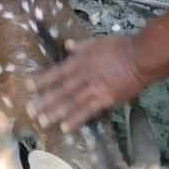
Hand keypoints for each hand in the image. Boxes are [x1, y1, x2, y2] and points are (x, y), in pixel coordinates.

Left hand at [27, 35, 146, 132]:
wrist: (139, 58)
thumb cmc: (119, 47)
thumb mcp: (96, 41)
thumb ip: (80, 46)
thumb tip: (67, 45)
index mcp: (80, 61)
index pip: (57, 72)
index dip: (42, 80)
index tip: (28, 87)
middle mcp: (83, 76)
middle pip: (61, 91)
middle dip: (44, 101)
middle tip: (30, 111)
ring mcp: (94, 89)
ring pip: (71, 103)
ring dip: (56, 113)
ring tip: (43, 122)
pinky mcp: (105, 100)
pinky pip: (88, 112)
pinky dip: (76, 120)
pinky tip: (66, 127)